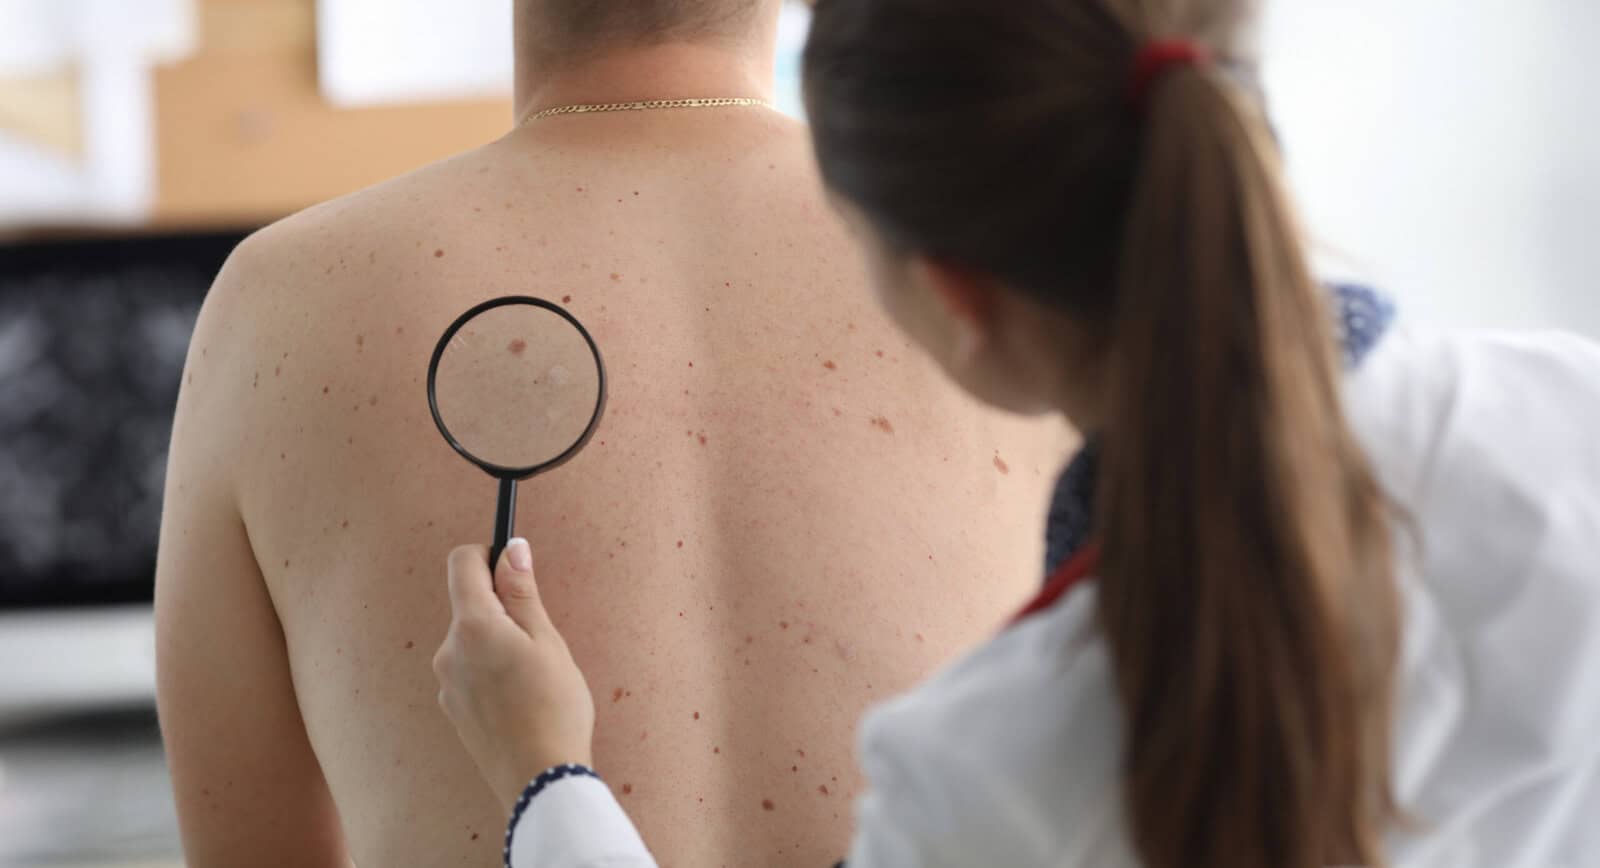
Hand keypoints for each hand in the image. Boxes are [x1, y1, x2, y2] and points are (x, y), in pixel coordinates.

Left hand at [434, 539, 595, 811]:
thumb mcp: (547, 641)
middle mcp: (448, 650)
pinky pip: (470, 670)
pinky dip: (492, 670)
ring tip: (534, 676)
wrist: (539, 779)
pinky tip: (520, 698)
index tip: (515, 569)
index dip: (489, 555)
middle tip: (539, 638)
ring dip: (498, 642)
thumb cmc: (553, 706)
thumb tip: (511, 549)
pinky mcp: (452, 707)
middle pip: (469, 603)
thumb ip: (522, 592)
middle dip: (502, 607)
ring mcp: (446, 682)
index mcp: (472, 626)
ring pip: (472, 639)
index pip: (463, 563)